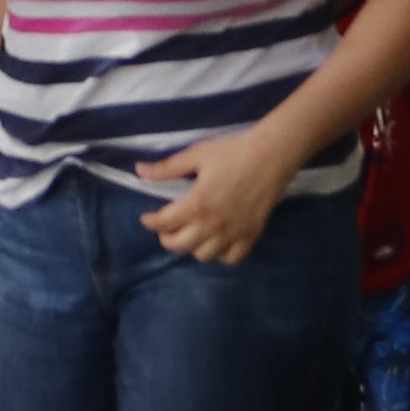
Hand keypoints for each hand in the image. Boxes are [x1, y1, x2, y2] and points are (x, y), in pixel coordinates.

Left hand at [141, 131, 296, 265]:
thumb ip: (167, 167)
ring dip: (191, 247)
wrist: (270, 156)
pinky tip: (216, 242)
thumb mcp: (197, 154)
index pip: (165, 222)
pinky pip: (231, 258)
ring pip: (203, 255)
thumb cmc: (232, 152)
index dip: (151, 222)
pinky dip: (220, 255)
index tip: (146, 218)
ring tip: (190, 233)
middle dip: (166, 238)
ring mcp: (232, 233)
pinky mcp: (250, 236)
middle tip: (165, 228)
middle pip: (180, 245)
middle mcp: (212, 225)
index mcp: (196, 204)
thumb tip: (139, 171)